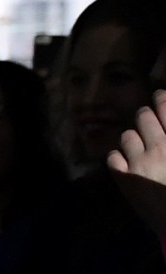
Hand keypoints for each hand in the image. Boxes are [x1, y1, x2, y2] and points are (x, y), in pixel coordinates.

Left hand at [108, 91, 165, 234]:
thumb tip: (162, 131)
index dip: (163, 97)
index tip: (160, 94)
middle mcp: (160, 147)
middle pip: (143, 116)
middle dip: (145, 116)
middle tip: (147, 121)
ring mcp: (140, 162)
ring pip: (127, 136)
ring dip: (133, 139)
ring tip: (140, 147)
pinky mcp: (125, 178)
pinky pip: (113, 157)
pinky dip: (119, 158)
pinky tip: (127, 163)